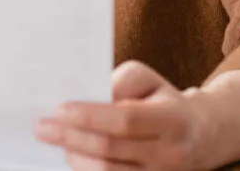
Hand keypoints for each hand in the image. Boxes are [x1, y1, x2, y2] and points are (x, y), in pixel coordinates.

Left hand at [35, 61, 201, 170]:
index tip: (60, 109)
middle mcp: (170, 153)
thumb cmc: (161, 100)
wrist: (198, 134)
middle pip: (110, 150)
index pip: (126, 121)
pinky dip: (86, 170)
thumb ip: (119, 82)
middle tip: (42, 127)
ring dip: (75, 157)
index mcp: (173, 120)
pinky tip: (73, 155)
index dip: (90, 116)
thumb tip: (89, 98)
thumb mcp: (147, 79)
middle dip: (70, 137)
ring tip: (56, 140)